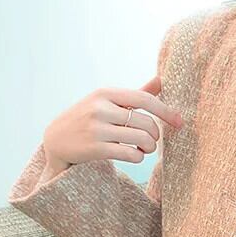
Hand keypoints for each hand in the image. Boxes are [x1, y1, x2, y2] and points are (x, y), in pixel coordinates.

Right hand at [41, 75, 182, 174]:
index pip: (144, 99)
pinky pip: (132, 154)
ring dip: (148, 148)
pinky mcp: (95, 148)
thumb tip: (161, 79)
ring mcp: (97, 128)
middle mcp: (100, 108)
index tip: (180, 122)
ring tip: (142, 149)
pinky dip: (138, 157)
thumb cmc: (89, 120)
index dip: (166, 111)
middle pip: (147, 123)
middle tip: (150, 141)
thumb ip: (135, 94)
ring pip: (142, 140)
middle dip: (155, 136)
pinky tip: (133, 155)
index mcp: (106, 93)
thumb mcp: (108, 102)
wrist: (56, 140)